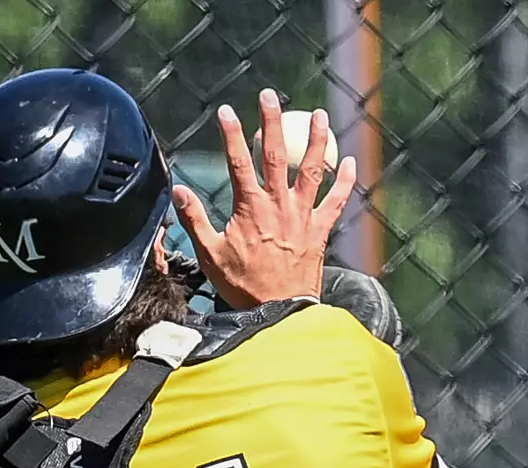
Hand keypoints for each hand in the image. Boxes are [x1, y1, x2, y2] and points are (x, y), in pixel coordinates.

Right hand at [171, 88, 359, 309]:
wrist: (279, 312)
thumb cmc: (243, 286)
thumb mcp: (210, 255)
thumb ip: (194, 220)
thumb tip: (177, 190)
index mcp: (250, 208)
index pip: (237, 161)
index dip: (230, 134)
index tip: (226, 111)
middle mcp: (278, 205)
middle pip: (275, 154)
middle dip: (271, 122)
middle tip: (269, 95)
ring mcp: (303, 215)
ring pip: (312, 169)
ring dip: (316, 140)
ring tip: (318, 115)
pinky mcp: (320, 230)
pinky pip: (336, 201)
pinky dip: (345, 181)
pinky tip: (350, 161)